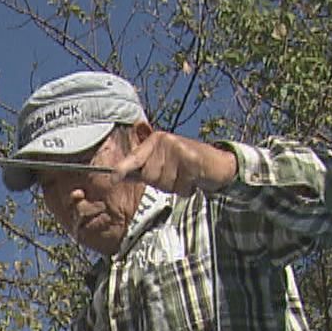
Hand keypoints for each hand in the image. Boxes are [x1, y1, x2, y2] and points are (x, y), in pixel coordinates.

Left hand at [113, 130, 237, 196]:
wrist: (218, 164)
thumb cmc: (187, 166)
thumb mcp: (163, 164)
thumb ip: (143, 169)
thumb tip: (118, 175)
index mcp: (154, 141)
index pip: (135, 157)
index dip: (123, 169)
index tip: (113, 179)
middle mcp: (164, 142)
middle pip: (150, 177)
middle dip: (162, 183)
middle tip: (176, 175)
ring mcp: (178, 149)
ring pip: (165, 184)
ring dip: (176, 186)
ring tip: (186, 177)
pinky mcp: (192, 159)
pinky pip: (180, 186)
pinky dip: (187, 188)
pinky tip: (194, 179)